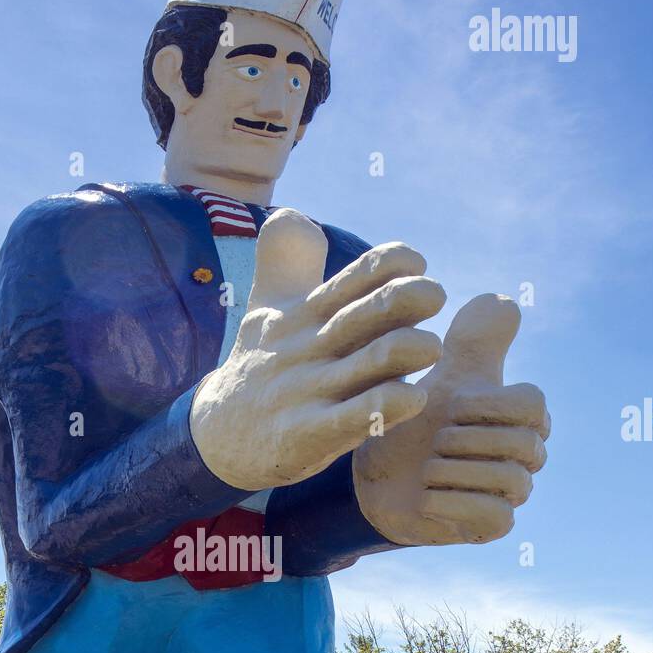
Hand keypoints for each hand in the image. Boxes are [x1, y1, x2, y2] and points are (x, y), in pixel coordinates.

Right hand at [189, 209, 445, 489]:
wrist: (217, 437)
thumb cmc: (258, 365)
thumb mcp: (265, 307)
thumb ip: (282, 260)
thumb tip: (292, 214)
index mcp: (305, 315)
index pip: (351, 278)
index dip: (386, 263)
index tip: (415, 261)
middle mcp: (309, 348)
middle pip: (363, 315)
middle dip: (404, 298)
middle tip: (435, 294)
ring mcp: (309, 393)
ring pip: (368, 365)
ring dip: (406, 350)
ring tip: (432, 348)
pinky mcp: (307, 436)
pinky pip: (353, 420)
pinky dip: (387, 406)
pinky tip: (414, 398)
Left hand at [353, 294, 548, 544]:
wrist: (376, 475)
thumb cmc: (413, 421)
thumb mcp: (438, 375)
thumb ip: (472, 339)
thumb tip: (506, 300)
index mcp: (520, 414)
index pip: (532, 403)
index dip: (487, 404)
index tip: (450, 405)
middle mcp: (526, 453)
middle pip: (523, 444)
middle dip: (467, 439)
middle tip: (433, 440)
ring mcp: (513, 492)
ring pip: (511, 481)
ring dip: (456, 471)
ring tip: (426, 467)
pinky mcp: (494, 526)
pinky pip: (495, 516)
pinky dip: (454, 503)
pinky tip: (425, 495)